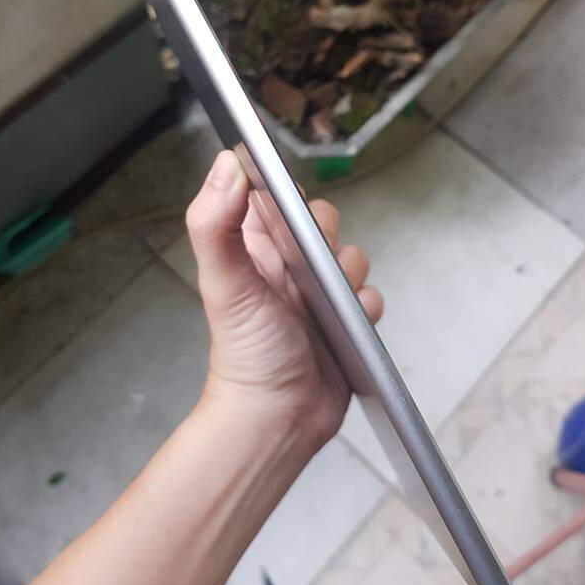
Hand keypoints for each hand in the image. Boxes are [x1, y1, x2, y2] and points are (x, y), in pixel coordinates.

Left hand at [186, 150, 382, 454]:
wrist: (278, 419)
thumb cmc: (244, 354)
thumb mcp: (224, 283)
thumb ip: (216, 224)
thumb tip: (226, 165)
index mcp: (250, 248)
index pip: (270, 194)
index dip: (285, 191)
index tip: (291, 205)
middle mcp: (284, 265)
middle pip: (320, 220)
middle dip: (325, 237)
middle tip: (310, 267)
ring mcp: (316, 292)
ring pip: (350, 255)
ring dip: (347, 277)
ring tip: (327, 307)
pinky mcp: (343, 319)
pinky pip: (369, 294)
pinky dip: (364, 308)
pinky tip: (346, 328)